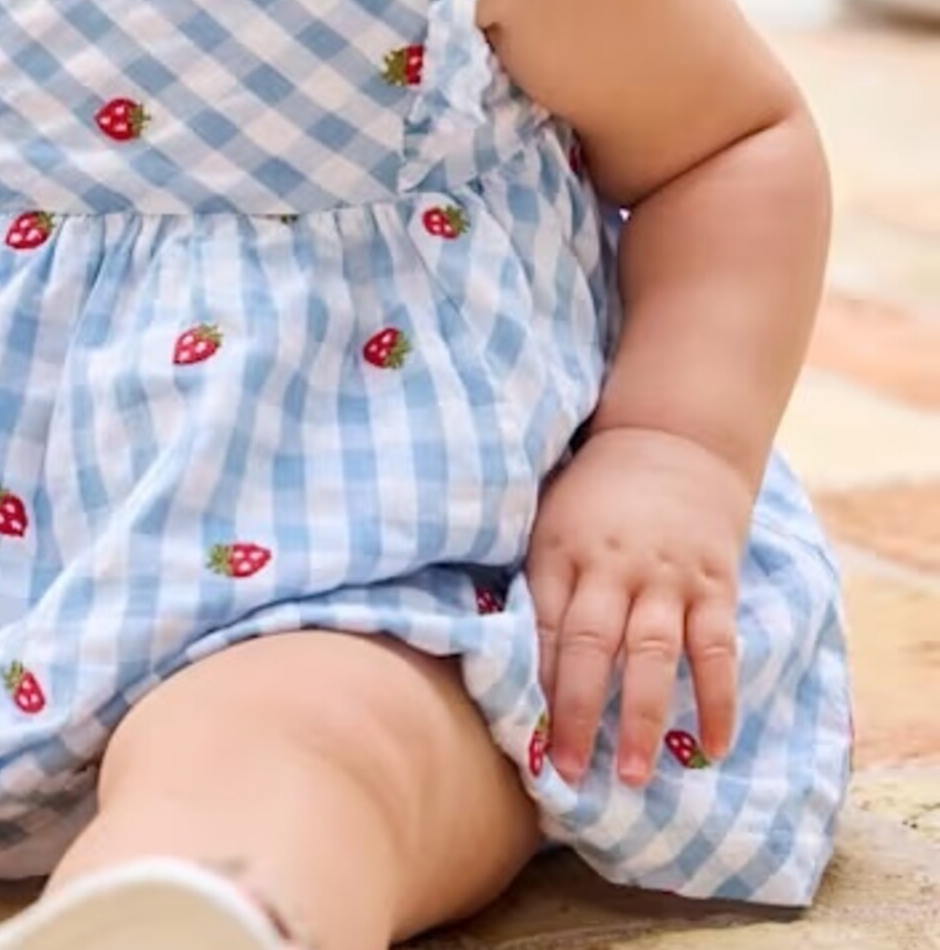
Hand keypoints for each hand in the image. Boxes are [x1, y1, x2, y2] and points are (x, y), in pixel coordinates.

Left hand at [526, 426, 749, 788]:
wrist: (674, 437)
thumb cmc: (597, 490)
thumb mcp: (550, 517)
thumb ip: (536, 578)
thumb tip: (495, 647)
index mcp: (560, 549)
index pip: (544, 626)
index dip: (534, 685)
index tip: (525, 740)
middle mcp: (612, 564)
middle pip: (591, 645)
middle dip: (578, 714)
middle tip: (569, 773)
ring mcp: (666, 575)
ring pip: (653, 654)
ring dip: (644, 719)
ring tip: (635, 776)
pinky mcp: (714, 582)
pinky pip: (717, 648)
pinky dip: (719, 699)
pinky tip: (715, 746)